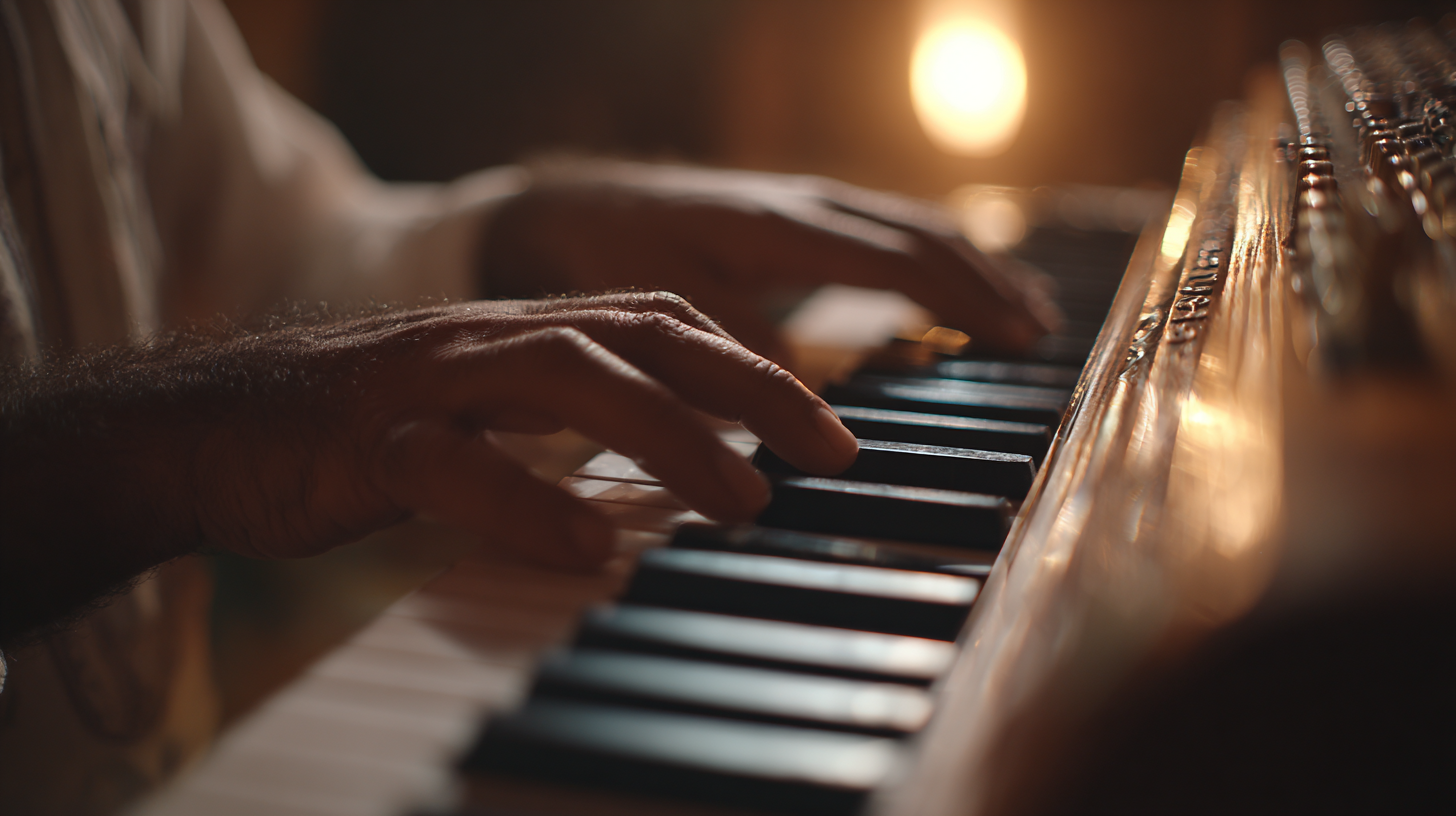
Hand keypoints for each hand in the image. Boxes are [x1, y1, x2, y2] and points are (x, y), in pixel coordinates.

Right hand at [0, 295, 857, 641]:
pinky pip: (452, 465)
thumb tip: (681, 469)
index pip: (662, 321)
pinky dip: (526, 501)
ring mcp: (428, 381)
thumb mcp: (486, 411)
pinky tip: (590, 548)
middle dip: (748, 386)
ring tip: (741, 499)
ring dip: (666, 436)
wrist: (206, 426)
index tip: (828, 427)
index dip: (754, 363)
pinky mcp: (365, 441)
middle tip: (827, 452)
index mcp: (524, 330)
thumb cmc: (363, 428)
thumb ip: (573, 424)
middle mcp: (489, 338)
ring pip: (564, 379)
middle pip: (641, 335)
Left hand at [480, 161, 1060, 364]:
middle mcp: (801, 204)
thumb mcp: (664, 308)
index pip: (900, 260)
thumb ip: (740, 350)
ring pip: (903, 225)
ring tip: (1015, 301)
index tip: (1020, 336)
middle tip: (1042, 327)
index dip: (965, 299)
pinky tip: (934, 282)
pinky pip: (874, 229)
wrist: (553, 208)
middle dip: (985, 279)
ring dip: (963, 263)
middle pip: (920, 235)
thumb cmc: (604, 256)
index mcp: (782, 226)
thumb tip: (809, 397)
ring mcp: (794, 204)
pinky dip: (922, 257)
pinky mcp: (781, 217)